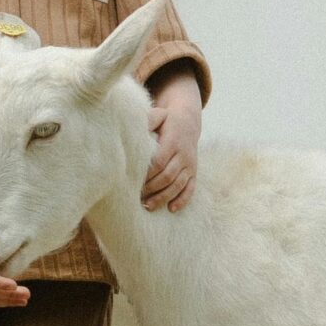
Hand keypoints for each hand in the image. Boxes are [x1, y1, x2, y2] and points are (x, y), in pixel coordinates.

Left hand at [143, 76, 202, 211]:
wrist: (188, 122)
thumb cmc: (165, 121)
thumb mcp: (158, 116)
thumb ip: (147, 121)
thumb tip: (131, 126)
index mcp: (173, 141)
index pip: (159, 162)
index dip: (147, 174)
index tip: (132, 181)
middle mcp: (183, 155)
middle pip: (168, 176)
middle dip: (152, 189)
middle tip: (136, 197)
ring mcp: (190, 165)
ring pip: (178, 185)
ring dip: (163, 197)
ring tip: (148, 206)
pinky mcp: (194, 172)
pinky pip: (190, 188)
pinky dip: (182, 200)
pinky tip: (171, 209)